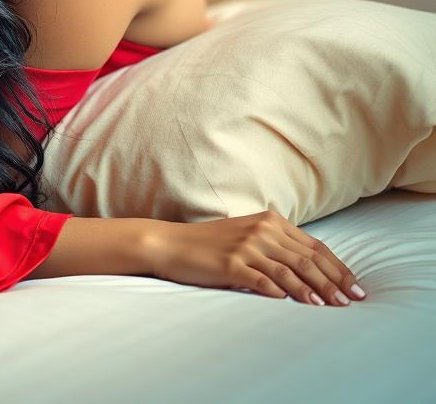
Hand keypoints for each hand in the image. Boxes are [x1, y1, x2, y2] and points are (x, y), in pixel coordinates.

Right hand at [147, 209, 366, 305]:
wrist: (172, 244)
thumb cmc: (212, 244)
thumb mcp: (248, 236)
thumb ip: (277, 245)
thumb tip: (313, 269)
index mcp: (269, 221)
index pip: (314, 246)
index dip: (338, 268)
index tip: (356, 287)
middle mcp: (261, 231)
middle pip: (307, 259)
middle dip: (334, 282)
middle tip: (352, 302)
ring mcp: (245, 247)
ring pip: (290, 270)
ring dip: (315, 290)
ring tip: (332, 307)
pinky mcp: (231, 264)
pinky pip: (263, 280)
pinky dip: (283, 293)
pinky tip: (296, 304)